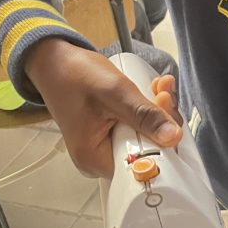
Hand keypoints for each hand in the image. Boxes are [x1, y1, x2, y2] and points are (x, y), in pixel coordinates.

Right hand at [24, 38, 182, 177]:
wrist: (55, 62)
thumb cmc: (74, 75)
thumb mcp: (114, 93)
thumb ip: (144, 116)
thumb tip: (173, 138)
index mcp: (95, 159)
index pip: (143, 165)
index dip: (163, 142)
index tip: (168, 112)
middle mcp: (102, 159)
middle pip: (150, 150)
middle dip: (163, 120)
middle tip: (165, 94)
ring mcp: (108, 146)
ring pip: (149, 136)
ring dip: (159, 111)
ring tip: (161, 86)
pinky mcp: (114, 133)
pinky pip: (141, 127)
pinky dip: (149, 109)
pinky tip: (154, 89)